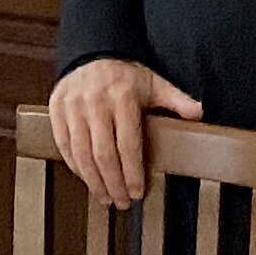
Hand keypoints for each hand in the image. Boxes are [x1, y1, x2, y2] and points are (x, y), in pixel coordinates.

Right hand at [46, 58, 202, 211]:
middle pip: (103, 154)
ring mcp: (72, 106)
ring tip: (105, 197)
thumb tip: (199, 113)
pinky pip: (64, 144)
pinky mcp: (56, 109)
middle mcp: (95, 102)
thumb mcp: (154, 83)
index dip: (132, 173)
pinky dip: (75, 166)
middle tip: (122, 203)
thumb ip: (176, 100)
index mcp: (122, 97)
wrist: (90, 52)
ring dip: (93, 181)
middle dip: (113, 183)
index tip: (137, 192)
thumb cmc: (125, 75)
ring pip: (81, 153)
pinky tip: (87, 179)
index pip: (128, 144)